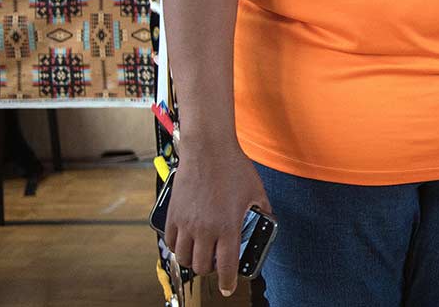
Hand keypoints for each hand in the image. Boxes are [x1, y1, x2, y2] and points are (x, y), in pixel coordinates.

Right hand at [164, 137, 272, 296]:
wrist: (208, 150)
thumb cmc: (234, 168)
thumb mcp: (256, 191)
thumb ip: (262, 209)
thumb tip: (267, 219)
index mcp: (227, 226)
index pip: (226, 265)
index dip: (227, 281)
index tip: (228, 287)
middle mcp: (205, 229)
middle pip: (202, 266)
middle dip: (211, 271)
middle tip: (216, 265)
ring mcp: (186, 223)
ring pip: (184, 258)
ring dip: (193, 261)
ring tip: (201, 255)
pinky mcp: (173, 215)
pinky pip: (171, 242)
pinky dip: (178, 248)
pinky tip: (186, 244)